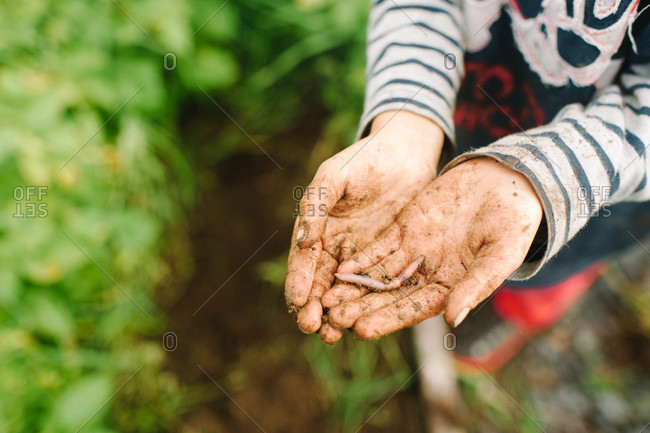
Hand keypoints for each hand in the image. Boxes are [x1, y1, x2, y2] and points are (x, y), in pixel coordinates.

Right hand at [285, 111, 443, 340]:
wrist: (406, 154)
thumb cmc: (365, 159)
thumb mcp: (334, 176)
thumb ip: (316, 204)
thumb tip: (302, 241)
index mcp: (316, 230)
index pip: (303, 262)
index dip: (298, 282)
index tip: (298, 302)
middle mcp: (335, 249)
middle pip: (320, 285)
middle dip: (313, 308)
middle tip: (313, 328)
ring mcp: (360, 258)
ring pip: (345, 293)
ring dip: (337, 314)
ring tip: (333, 335)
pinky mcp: (387, 261)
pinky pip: (375, 287)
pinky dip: (368, 305)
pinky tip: (366, 320)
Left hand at [323, 157, 542, 338]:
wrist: (506, 180)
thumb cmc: (514, 221)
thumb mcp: (501, 252)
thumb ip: (477, 284)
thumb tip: (453, 319)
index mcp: (453, 287)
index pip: (415, 309)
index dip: (389, 319)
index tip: (363, 329)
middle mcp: (429, 274)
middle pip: (390, 295)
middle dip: (362, 306)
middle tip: (333, 318)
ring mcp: (416, 252)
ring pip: (379, 273)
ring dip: (354, 286)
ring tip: (327, 298)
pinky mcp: (406, 229)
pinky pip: (380, 247)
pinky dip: (361, 258)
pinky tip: (340, 267)